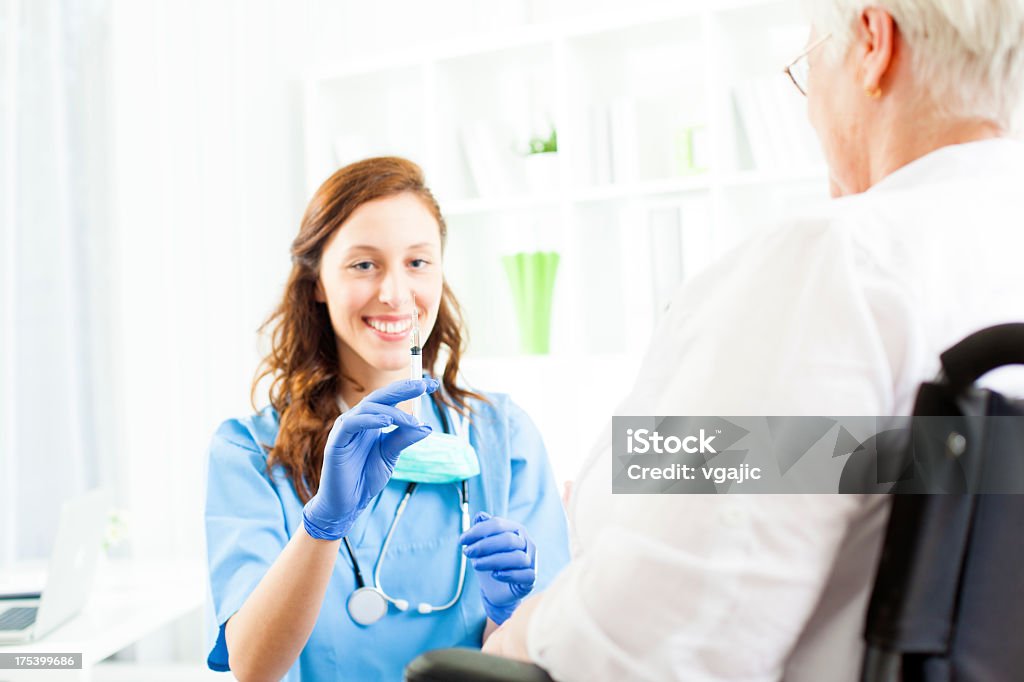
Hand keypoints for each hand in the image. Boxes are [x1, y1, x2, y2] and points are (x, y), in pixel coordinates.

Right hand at [302, 378, 438, 540]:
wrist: (347, 503)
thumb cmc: (366, 477)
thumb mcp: (391, 454)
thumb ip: (404, 438)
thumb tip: (427, 426)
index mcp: (371, 420)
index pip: (392, 398)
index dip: (410, 389)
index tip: (433, 385)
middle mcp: (358, 419)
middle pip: (381, 396)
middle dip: (404, 389)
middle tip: (425, 385)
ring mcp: (346, 428)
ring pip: (368, 407)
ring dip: (392, 412)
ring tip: (411, 421)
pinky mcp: (337, 441)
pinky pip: (352, 423)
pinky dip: (370, 420)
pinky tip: (386, 422)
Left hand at [460, 512, 536, 624]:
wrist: (496, 590)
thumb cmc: (491, 563)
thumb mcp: (483, 546)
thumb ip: (482, 529)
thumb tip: (480, 516)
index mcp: (516, 530)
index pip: (498, 524)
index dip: (479, 530)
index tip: (462, 540)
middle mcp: (527, 543)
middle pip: (508, 540)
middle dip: (484, 545)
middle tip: (467, 553)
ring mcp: (531, 561)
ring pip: (517, 558)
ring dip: (493, 561)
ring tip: (475, 565)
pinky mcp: (531, 579)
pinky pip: (526, 575)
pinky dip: (510, 575)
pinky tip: (495, 575)